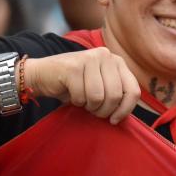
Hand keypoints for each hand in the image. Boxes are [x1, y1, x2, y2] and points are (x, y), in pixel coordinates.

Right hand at [25, 47, 140, 123]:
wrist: (42, 75)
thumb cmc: (74, 84)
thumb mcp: (101, 86)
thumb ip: (116, 93)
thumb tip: (125, 114)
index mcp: (117, 61)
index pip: (133, 90)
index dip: (125, 110)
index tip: (114, 120)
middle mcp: (106, 55)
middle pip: (115, 96)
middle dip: (103, 110)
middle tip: (93, 110)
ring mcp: (90, 58)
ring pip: (98, 97)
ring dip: (89, 106)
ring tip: (82, 100)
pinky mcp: (74, 66)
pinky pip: (81, 96)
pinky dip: (76, 101)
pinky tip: (71, 93)